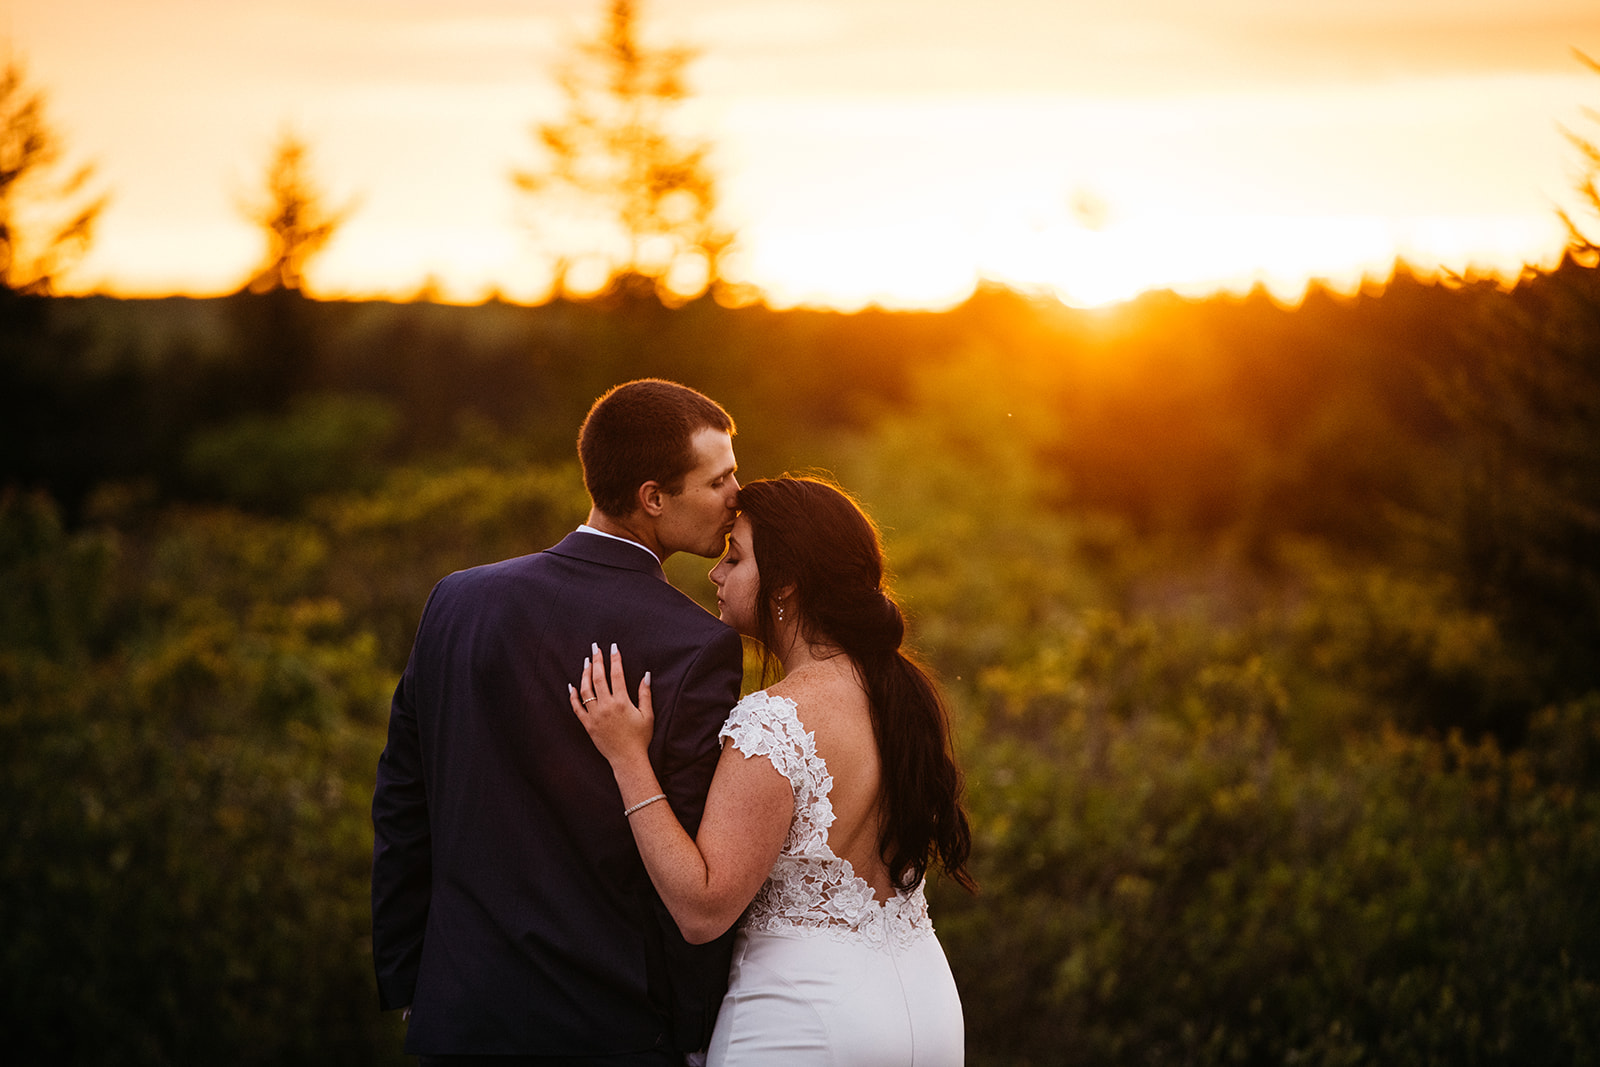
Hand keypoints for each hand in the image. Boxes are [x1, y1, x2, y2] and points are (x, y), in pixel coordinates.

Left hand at [570, 642, 653, 767]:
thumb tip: (646, 675)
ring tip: (586, 662)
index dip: (615, 658)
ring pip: (586, 689)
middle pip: (599, 677)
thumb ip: (645, 694)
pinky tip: (572, 685)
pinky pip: (576, 707)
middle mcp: (606, 706)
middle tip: (595, 648)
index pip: (617, 674)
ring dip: (585, 673)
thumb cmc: (640, 738)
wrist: (627, 759)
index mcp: (622, 702)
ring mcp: (595, 715)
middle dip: (597, 660)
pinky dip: (573, 696)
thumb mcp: (648, 715)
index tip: (613, 647)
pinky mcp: (588, 724)